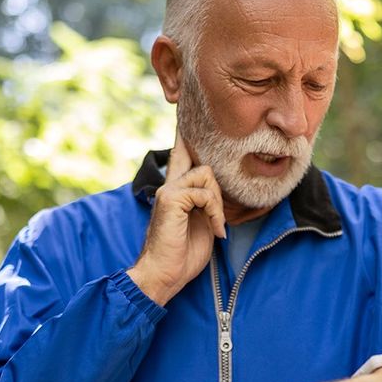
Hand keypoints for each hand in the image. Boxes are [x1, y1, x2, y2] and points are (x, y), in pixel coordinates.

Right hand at [127, 132, 226, 304]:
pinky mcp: (171, 199)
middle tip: (216, 222)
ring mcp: (169, 190)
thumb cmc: (182, 254)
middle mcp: (170, 184)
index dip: (185, 132)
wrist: (163, 275)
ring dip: (218, 205)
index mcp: (176, 189)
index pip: (181, 152)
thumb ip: (206, 202)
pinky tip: (213, 230)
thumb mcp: (201, 223)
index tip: (184, 106)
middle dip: (218, 192)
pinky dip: (215, 213)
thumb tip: (218, 192)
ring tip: (214, 227)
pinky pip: (205, 192)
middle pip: (203, 163)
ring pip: (207, 175)